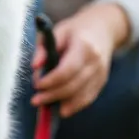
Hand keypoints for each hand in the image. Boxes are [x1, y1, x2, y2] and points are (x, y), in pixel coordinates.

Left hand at [30, 3, 129, 117]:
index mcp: (84, 46)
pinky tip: (62, 109)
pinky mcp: (102, 81)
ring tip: (45, 106)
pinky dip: (74, 106)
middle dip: (52, 95)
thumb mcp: (57, 31)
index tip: (37, 85)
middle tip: (35, 100)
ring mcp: (101, 73)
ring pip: (82, 96)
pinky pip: (88, 98)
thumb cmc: (76, 30)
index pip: (67, 70)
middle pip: (73, 85)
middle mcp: (95, 61)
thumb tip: (34, 66)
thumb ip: (43, 48)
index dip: (51, 81)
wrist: (103, 29)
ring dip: (62, 104)